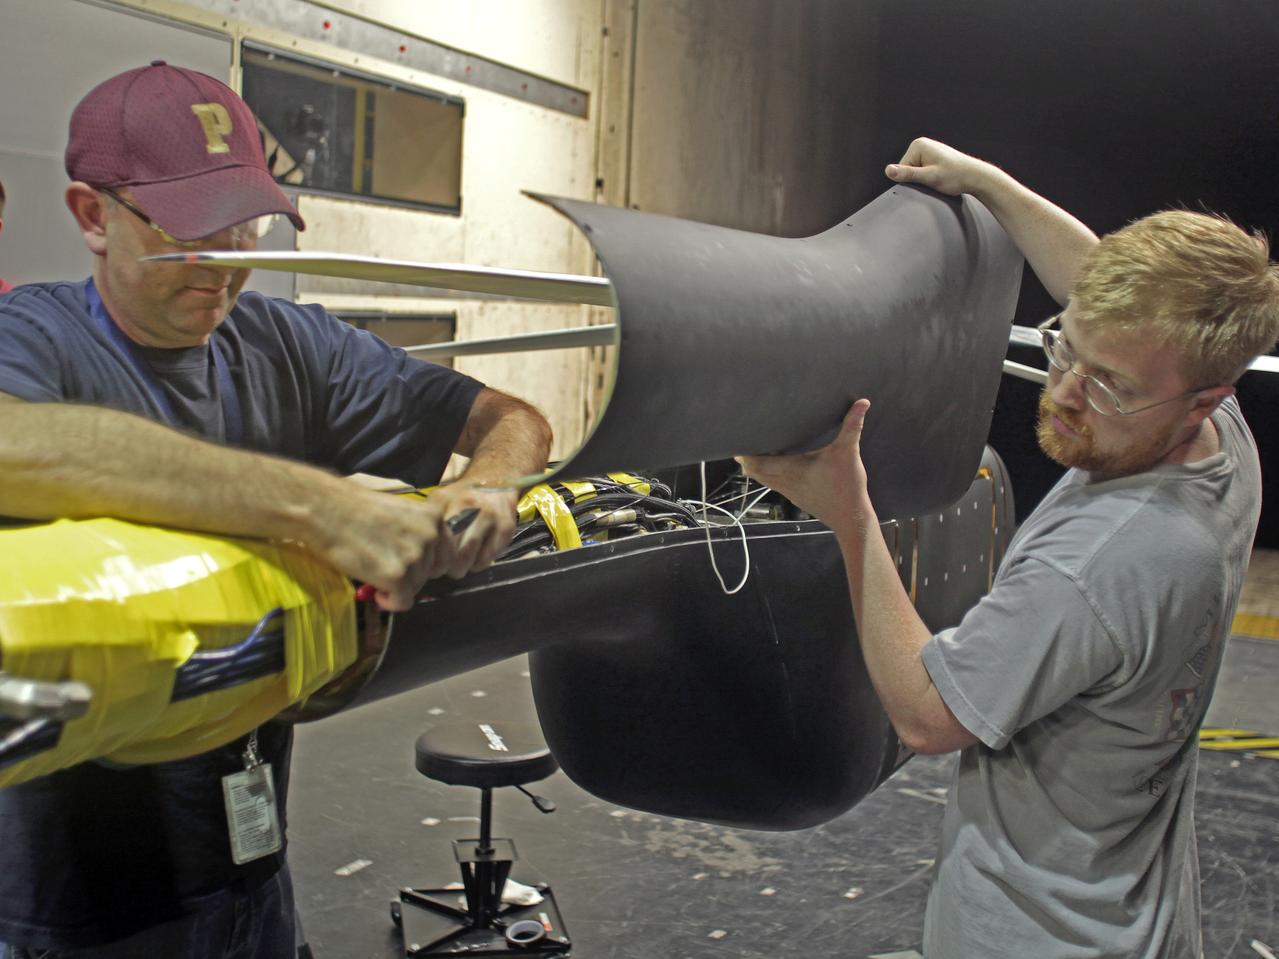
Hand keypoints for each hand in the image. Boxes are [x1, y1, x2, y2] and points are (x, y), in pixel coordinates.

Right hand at [304, 481, 516, 611]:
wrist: (325, 510)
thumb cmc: (353, 509)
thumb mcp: (399, 512)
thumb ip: (417, 533)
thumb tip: (423, 560)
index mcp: (433, 518)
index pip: (445, 554)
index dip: (426, 564)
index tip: (408, 565)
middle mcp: (430, 536)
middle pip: (431, 572)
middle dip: (411, 575)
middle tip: (386, 569)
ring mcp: (415, 556)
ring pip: (416, 587)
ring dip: (397, 587)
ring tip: (374, 573)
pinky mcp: (398, 577)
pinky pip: (402, 602)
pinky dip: (389, 601)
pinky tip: (375, 589)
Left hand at [737, 400, 873, 534]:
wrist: (851, 517)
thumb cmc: (847, 486)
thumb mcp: (849, 452)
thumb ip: (852, 426)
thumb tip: (862, 402)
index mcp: (793, 469)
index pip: (760, 464)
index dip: (746, 455)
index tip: (740, 442)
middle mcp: (786, 482)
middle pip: (756, 472)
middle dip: (746, 459)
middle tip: (741, 443)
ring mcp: (789, 492)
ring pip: (763, 479)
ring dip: (755, 468)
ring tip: (748, 454)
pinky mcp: (796, 498)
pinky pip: (774, 485)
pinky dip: (766, 476)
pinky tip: (768, 468)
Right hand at [884, 137, 993, 197]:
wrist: (976, 176)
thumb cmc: (955, 176)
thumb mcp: (929, 177)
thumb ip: (907, 174)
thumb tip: (888, 170)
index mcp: (918, 145)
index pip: (901, 168)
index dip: (912, 180)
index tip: (929, 179)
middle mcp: (922, 144)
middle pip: (907, 169)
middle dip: (919, 179)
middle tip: (935, 180)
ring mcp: (928, 150)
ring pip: (916, 171)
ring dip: (925, 179)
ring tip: (940, 178)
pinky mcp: (933, 157)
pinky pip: (923, 170)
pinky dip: (931, 177)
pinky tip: (942, 177)